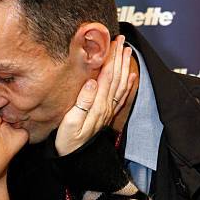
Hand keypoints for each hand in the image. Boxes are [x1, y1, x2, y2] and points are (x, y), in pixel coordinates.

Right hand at [55, 35, 136, 155]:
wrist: (76, 159)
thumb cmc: (68, 141)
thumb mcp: (70, 122)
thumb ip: (82, 102)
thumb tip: (91, 81)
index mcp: (97, 104)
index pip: (106, 76)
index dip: (110, 58)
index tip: (113, 42)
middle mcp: (105, 106)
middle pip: (115, 77)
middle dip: (119, 57)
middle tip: (121, 40)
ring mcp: (108, 111)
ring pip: (120, 84)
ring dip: (124, 67)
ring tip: (127, 51)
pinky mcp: (106, 116)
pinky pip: (121, 98)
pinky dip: (128, 85)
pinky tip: (131, 77)